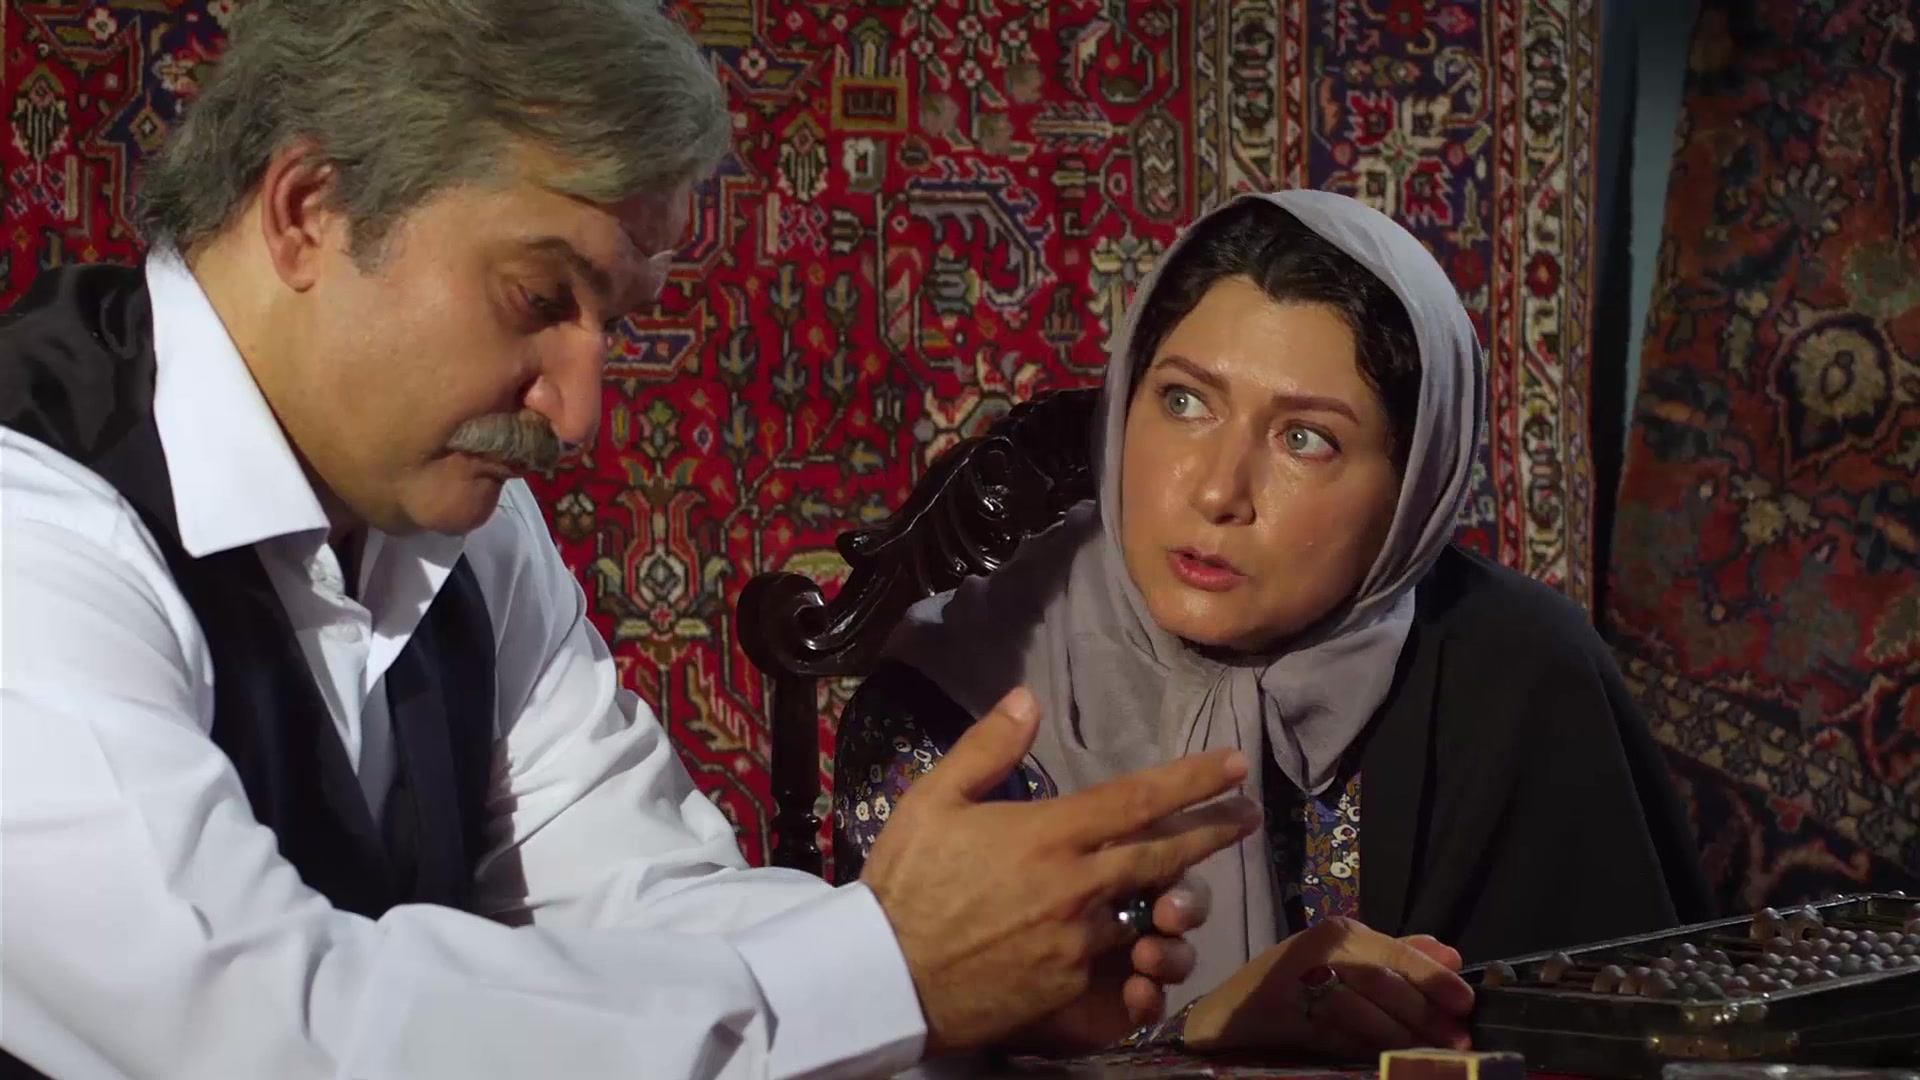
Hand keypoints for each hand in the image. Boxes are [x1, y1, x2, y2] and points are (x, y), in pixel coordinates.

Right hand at [860, 687, 1260, 1056]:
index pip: (1139, 800)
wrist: (884, 977)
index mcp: (1050, 835)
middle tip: (1249, 815)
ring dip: (1175, 897)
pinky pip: (1117, 962)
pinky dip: (1133, 948)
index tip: (1235, 764)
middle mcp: (1077, 887)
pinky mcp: (1070, 986)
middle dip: (1214, 832)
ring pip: (1145, 912)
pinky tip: (1140, 942)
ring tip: (1189, 885)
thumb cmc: (907, 881)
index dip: (1194, 780)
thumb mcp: (933, 799)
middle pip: (1165, 856)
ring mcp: (1078, 941)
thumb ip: (987, 748)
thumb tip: (1028, 699)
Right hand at [1183, 918, 1473, 1058]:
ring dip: (1399, 1035)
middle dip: (1424, 1014)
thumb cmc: (1294, 986)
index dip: (1433, 978)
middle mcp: (1320, 949)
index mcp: (1341, 932)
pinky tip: (1382, 1058)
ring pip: (1360, 1008)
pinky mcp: (1283, 1014)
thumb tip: (1452, 955)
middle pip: (1382, 981)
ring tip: (1429, 1054)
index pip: (1397, 953)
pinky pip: (1333, 1034)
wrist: (1227, 1013)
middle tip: (1458, 1039)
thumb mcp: (1345, 962)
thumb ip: (1398, 955)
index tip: (1467, 1002)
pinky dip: (1362, 1047)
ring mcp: (1298, 981)